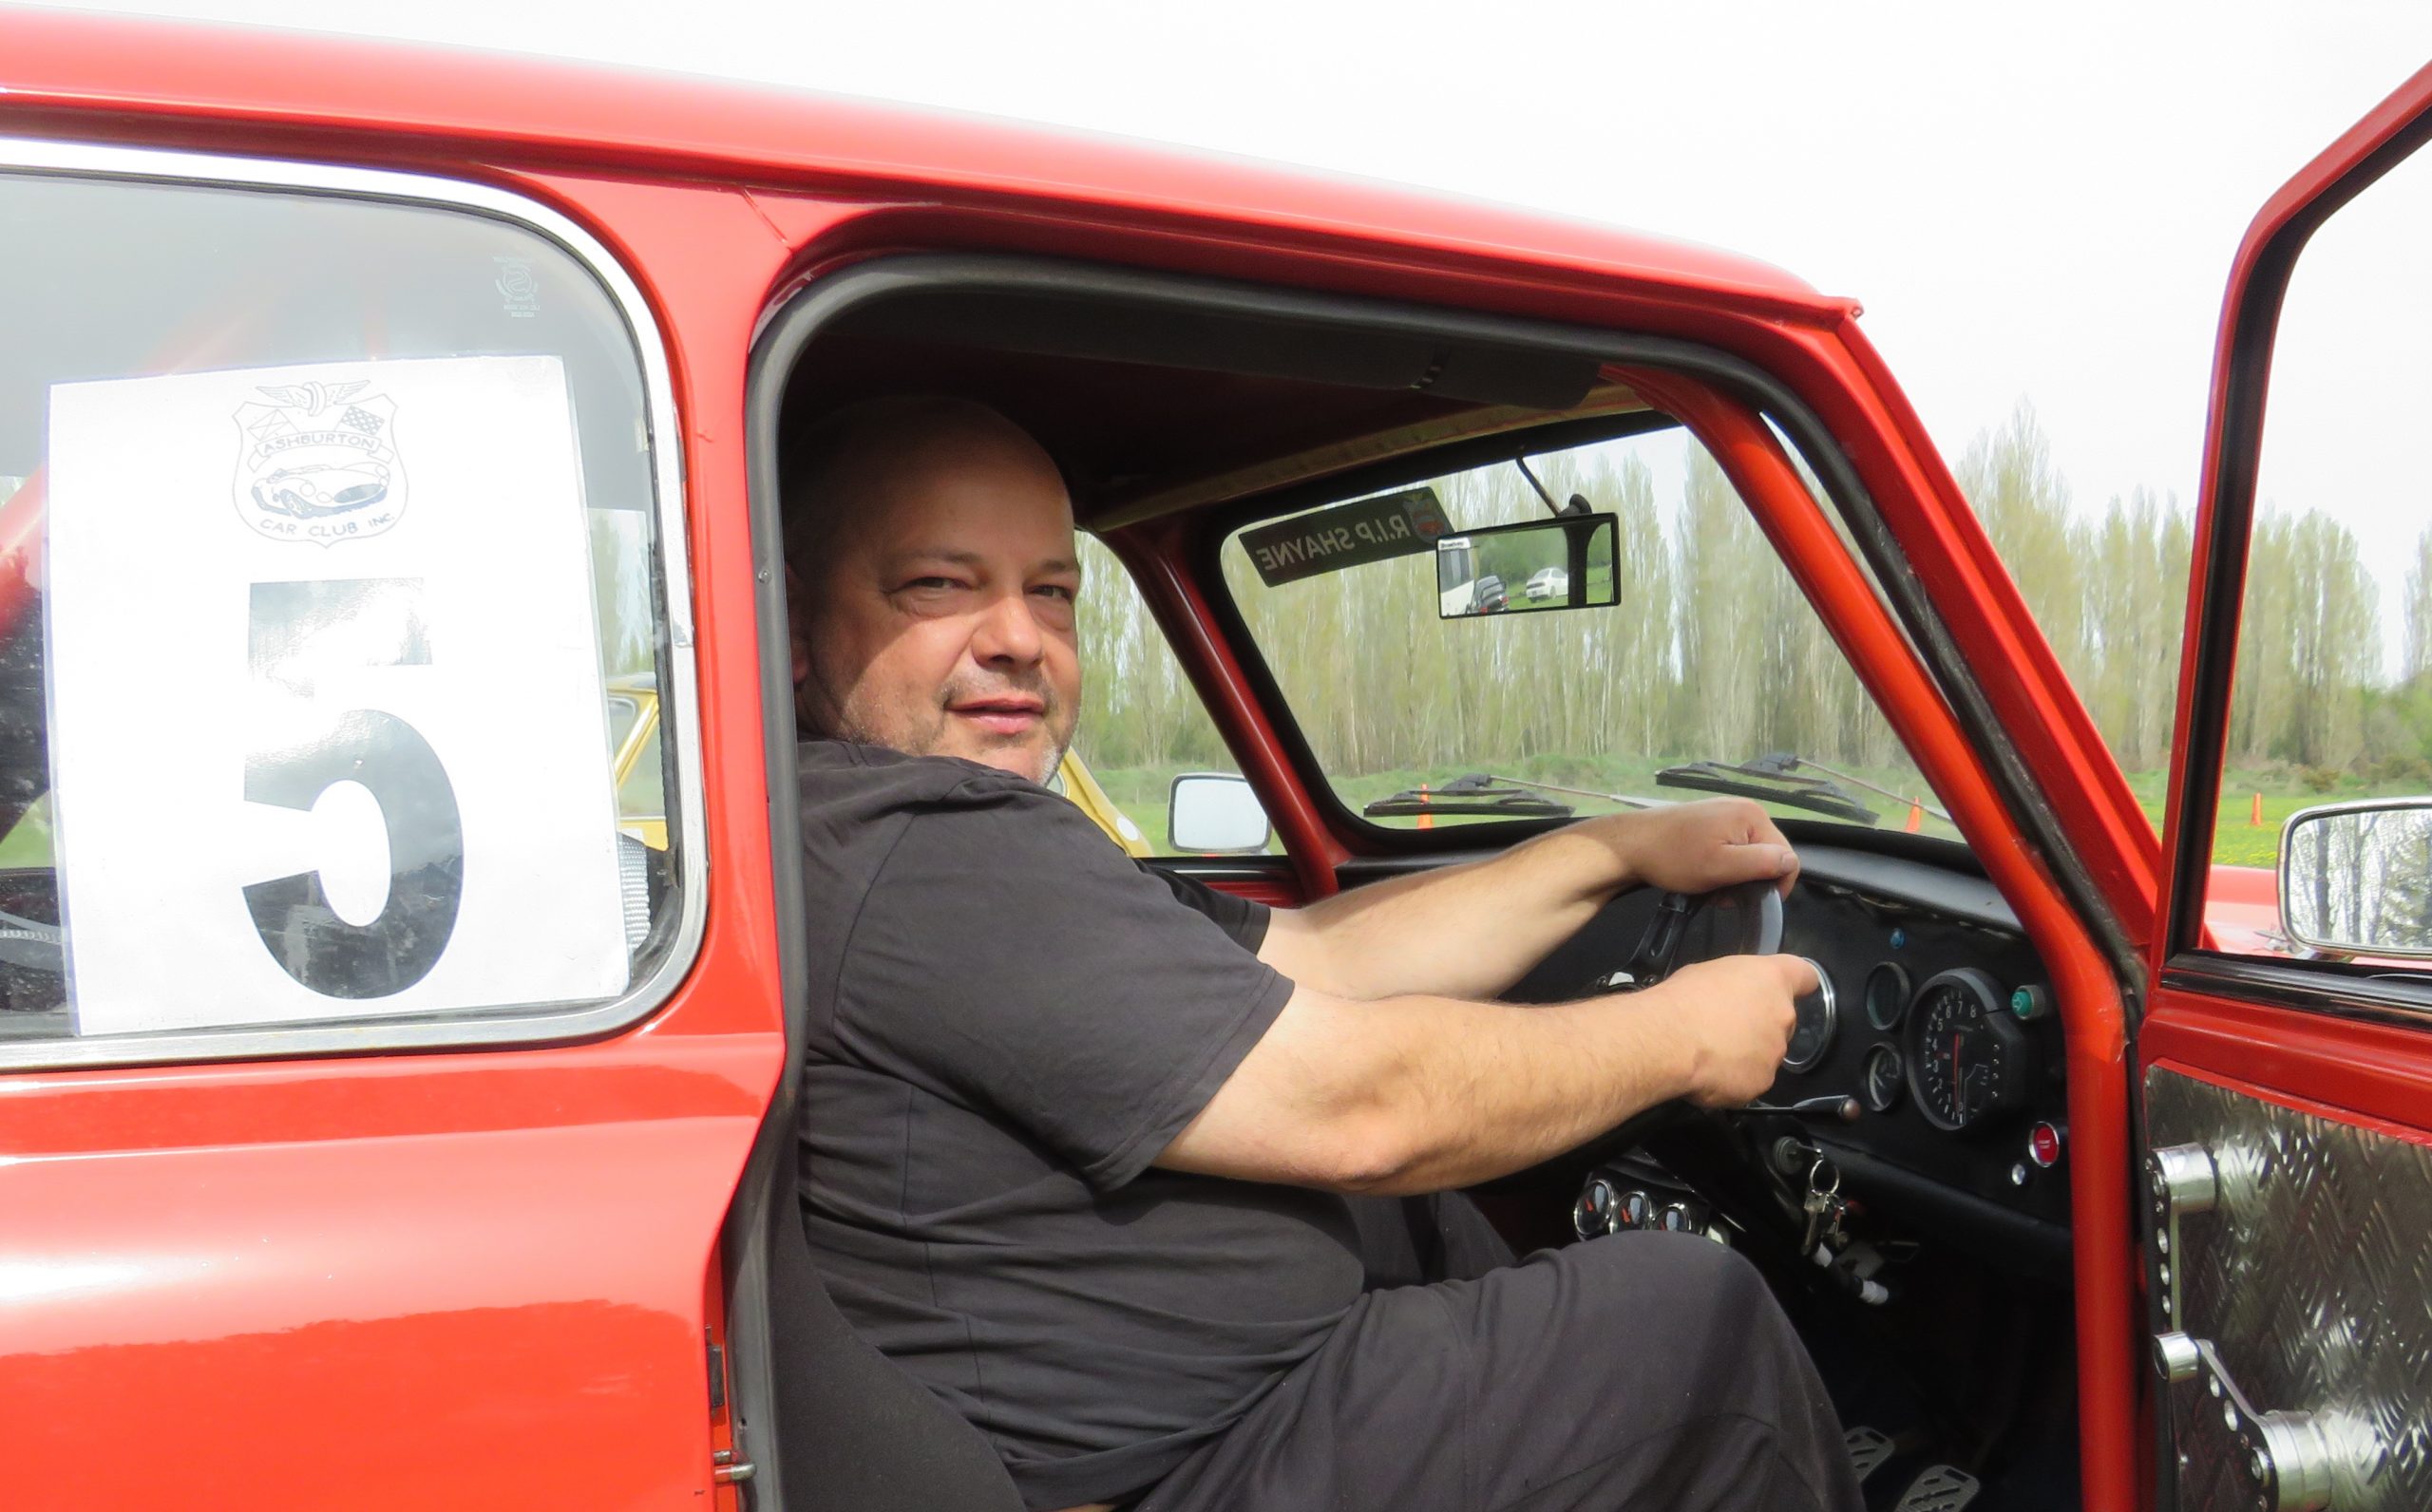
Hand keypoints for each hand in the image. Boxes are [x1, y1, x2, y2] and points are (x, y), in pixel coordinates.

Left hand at [1595, 798, 1798, 898]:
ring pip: (1750, 855)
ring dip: (1736, 877)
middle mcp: (1745, 809)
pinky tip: (1705, 875)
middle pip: (1768, 855)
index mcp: (1753, 815)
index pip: (1787, 856)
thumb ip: (1760, 863)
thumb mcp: (1720, 866)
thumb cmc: (1673, 857)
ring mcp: (1727, 814)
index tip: (1749, 900)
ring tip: (1711, 887)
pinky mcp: (1712, 822)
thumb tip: (1791, 862)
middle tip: (1724, 895)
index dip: (1774, 884)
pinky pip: (1733, 849)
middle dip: (1752, 880)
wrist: (1630, 846)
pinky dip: (1724, 867)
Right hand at [1657, 954, 1815, 1106]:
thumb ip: (1734, 987)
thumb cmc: (1683, 1000)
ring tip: (1712, 1055)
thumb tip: (1730, 1000)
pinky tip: (1710, 1073)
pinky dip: (1734, 1079)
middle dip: (1760, 1025)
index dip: (1796, 984)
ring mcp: (1775, 1052)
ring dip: (1747, 1055)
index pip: (1805, 975)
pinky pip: (1751, 1080)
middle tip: (1727, 1029)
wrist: (1669, 1041)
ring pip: (1766, 1053)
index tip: (1785, 991)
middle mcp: (1783, 1015)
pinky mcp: (1762, 1082)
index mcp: (1772, 980)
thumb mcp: (1707, 973)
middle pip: (1782, 1020)